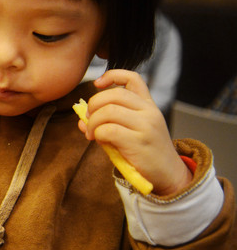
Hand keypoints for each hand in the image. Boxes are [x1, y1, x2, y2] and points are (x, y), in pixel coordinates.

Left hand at [79, 69, 191, 195]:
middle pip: (114, 94)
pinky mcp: (139, 142)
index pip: (132, 78)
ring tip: (92, 133)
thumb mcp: (130, 130)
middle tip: (89, 120)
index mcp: (148, 105)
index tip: (97, 84)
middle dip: (94, 105)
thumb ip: (108, 122)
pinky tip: (99, 141)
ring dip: (93, 122)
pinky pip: (108, 130)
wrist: (167, 174)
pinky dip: (98, 134)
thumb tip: (82, 121)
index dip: (112, 75)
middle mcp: (149, 111)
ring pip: (108, 111)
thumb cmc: (145, 152)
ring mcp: (146, 125)